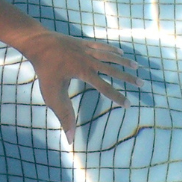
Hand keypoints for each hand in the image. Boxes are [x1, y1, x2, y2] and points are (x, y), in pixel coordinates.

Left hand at [17, 32, 139, 142]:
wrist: (38, 42)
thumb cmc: (45, 71)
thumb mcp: (52, 95)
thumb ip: (64, 116)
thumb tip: (70, 139)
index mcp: (84, 72)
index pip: (105, 87)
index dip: (118, 97)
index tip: (129, 105)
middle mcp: (89, 60)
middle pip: (113, 70)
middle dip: (128, 77)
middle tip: (142, 83)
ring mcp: (87, 49)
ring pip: (110, 56)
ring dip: (124, 62)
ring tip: (136, 66)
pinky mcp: (83, 42)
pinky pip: (102, 46)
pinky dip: (112, 50)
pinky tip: (120, 52)